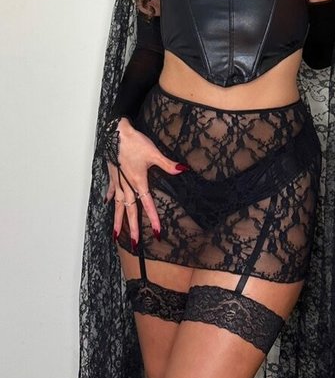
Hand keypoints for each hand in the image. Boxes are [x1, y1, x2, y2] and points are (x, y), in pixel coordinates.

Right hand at [104, 118, 188, 248]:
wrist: (116, 133)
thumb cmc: (134, 142)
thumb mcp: (154, 153)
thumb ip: (168, 164)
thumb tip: (183, 169)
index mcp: (138, 182)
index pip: (147, 205)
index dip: (153, 219)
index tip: (157, 232)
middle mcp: (127, 185)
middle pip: (130, 211)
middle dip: (133, 228)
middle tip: (134, 244)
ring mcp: (118, 182)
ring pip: (118, 206)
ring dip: (118, 220)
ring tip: (116, 234)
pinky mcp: (112, 175)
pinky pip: (111, 191)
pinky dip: (110, 198)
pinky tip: (108, 204)